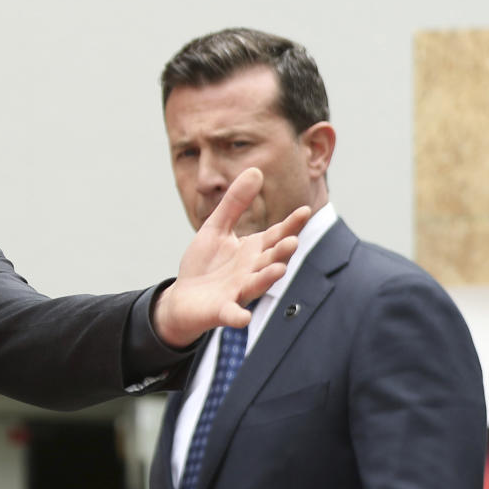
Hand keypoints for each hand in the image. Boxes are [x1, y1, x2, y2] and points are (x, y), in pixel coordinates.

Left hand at [153, 167, 309, 347]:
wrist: (183, 298)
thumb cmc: (204, 264)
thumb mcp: (216, 227)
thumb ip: (234, 203)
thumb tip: (255, 169)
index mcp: (252, 250)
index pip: (275, 235)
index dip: (290, 225)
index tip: (305, 210)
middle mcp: (251, 271)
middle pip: (270, 259)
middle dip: (281, 251)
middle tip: (292, 241)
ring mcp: (238, 292)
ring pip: (257, 284)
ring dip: (267, 278)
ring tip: (279, 269)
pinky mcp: (221, 310)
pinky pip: (232, 314)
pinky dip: (237, 316)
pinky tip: (243, 318)